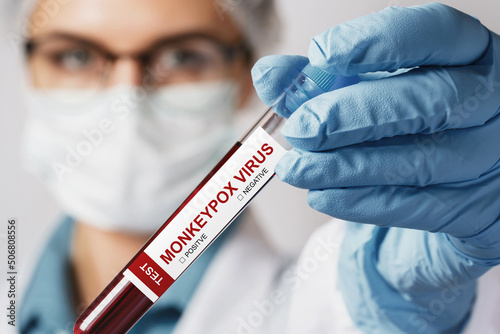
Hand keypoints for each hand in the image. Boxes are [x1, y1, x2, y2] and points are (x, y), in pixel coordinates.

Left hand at [252, 3, 499, 332]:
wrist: (441, 191)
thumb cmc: (400, 128)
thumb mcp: (361, 94)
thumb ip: (317, 82)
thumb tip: (269, 74)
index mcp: (470, 57)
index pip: (435, 33)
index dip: (378, 41)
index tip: (320, 55)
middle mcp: (493, 104)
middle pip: (431, 100)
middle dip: (354, 115)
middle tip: (301, 128)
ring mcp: (495, 161)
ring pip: (421, 161)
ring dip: (347, 166)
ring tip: (296, 168)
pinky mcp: (483, 214)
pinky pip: (419, 209)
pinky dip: (362, 202)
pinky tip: (322, 195)